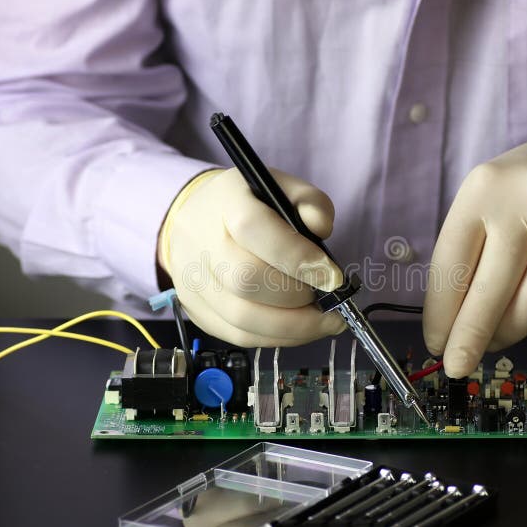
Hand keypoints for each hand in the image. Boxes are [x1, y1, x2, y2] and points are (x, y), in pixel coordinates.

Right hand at [159, 168, 345, 346]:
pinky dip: (278, 338)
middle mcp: (201, 243)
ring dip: (293, 327)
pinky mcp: (197, 312)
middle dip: (297, 296)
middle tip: (327, 297)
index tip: (332, 276)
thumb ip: (310, 203)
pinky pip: (240, 337)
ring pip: (243, 319)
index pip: (253, 229)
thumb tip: (321, 229)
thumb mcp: (283, 188)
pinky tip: (300, 328)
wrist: (195, 219)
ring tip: (323, 320)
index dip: (297, 256)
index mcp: (225, 203)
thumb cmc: (249, 205)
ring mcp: (194, 282)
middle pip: (246, 281)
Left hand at [423, 133, 526, 377]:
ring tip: (500, 333)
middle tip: (457, 366)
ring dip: (511, 331)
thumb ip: (464, 258)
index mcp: (482, 192)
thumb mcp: (481, 205)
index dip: (441, 314)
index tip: (436, 343)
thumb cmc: (518, 193)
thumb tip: (451, 328)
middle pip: (491, 292)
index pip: (452, 266)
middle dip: (470, 338)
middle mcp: (524, 204)